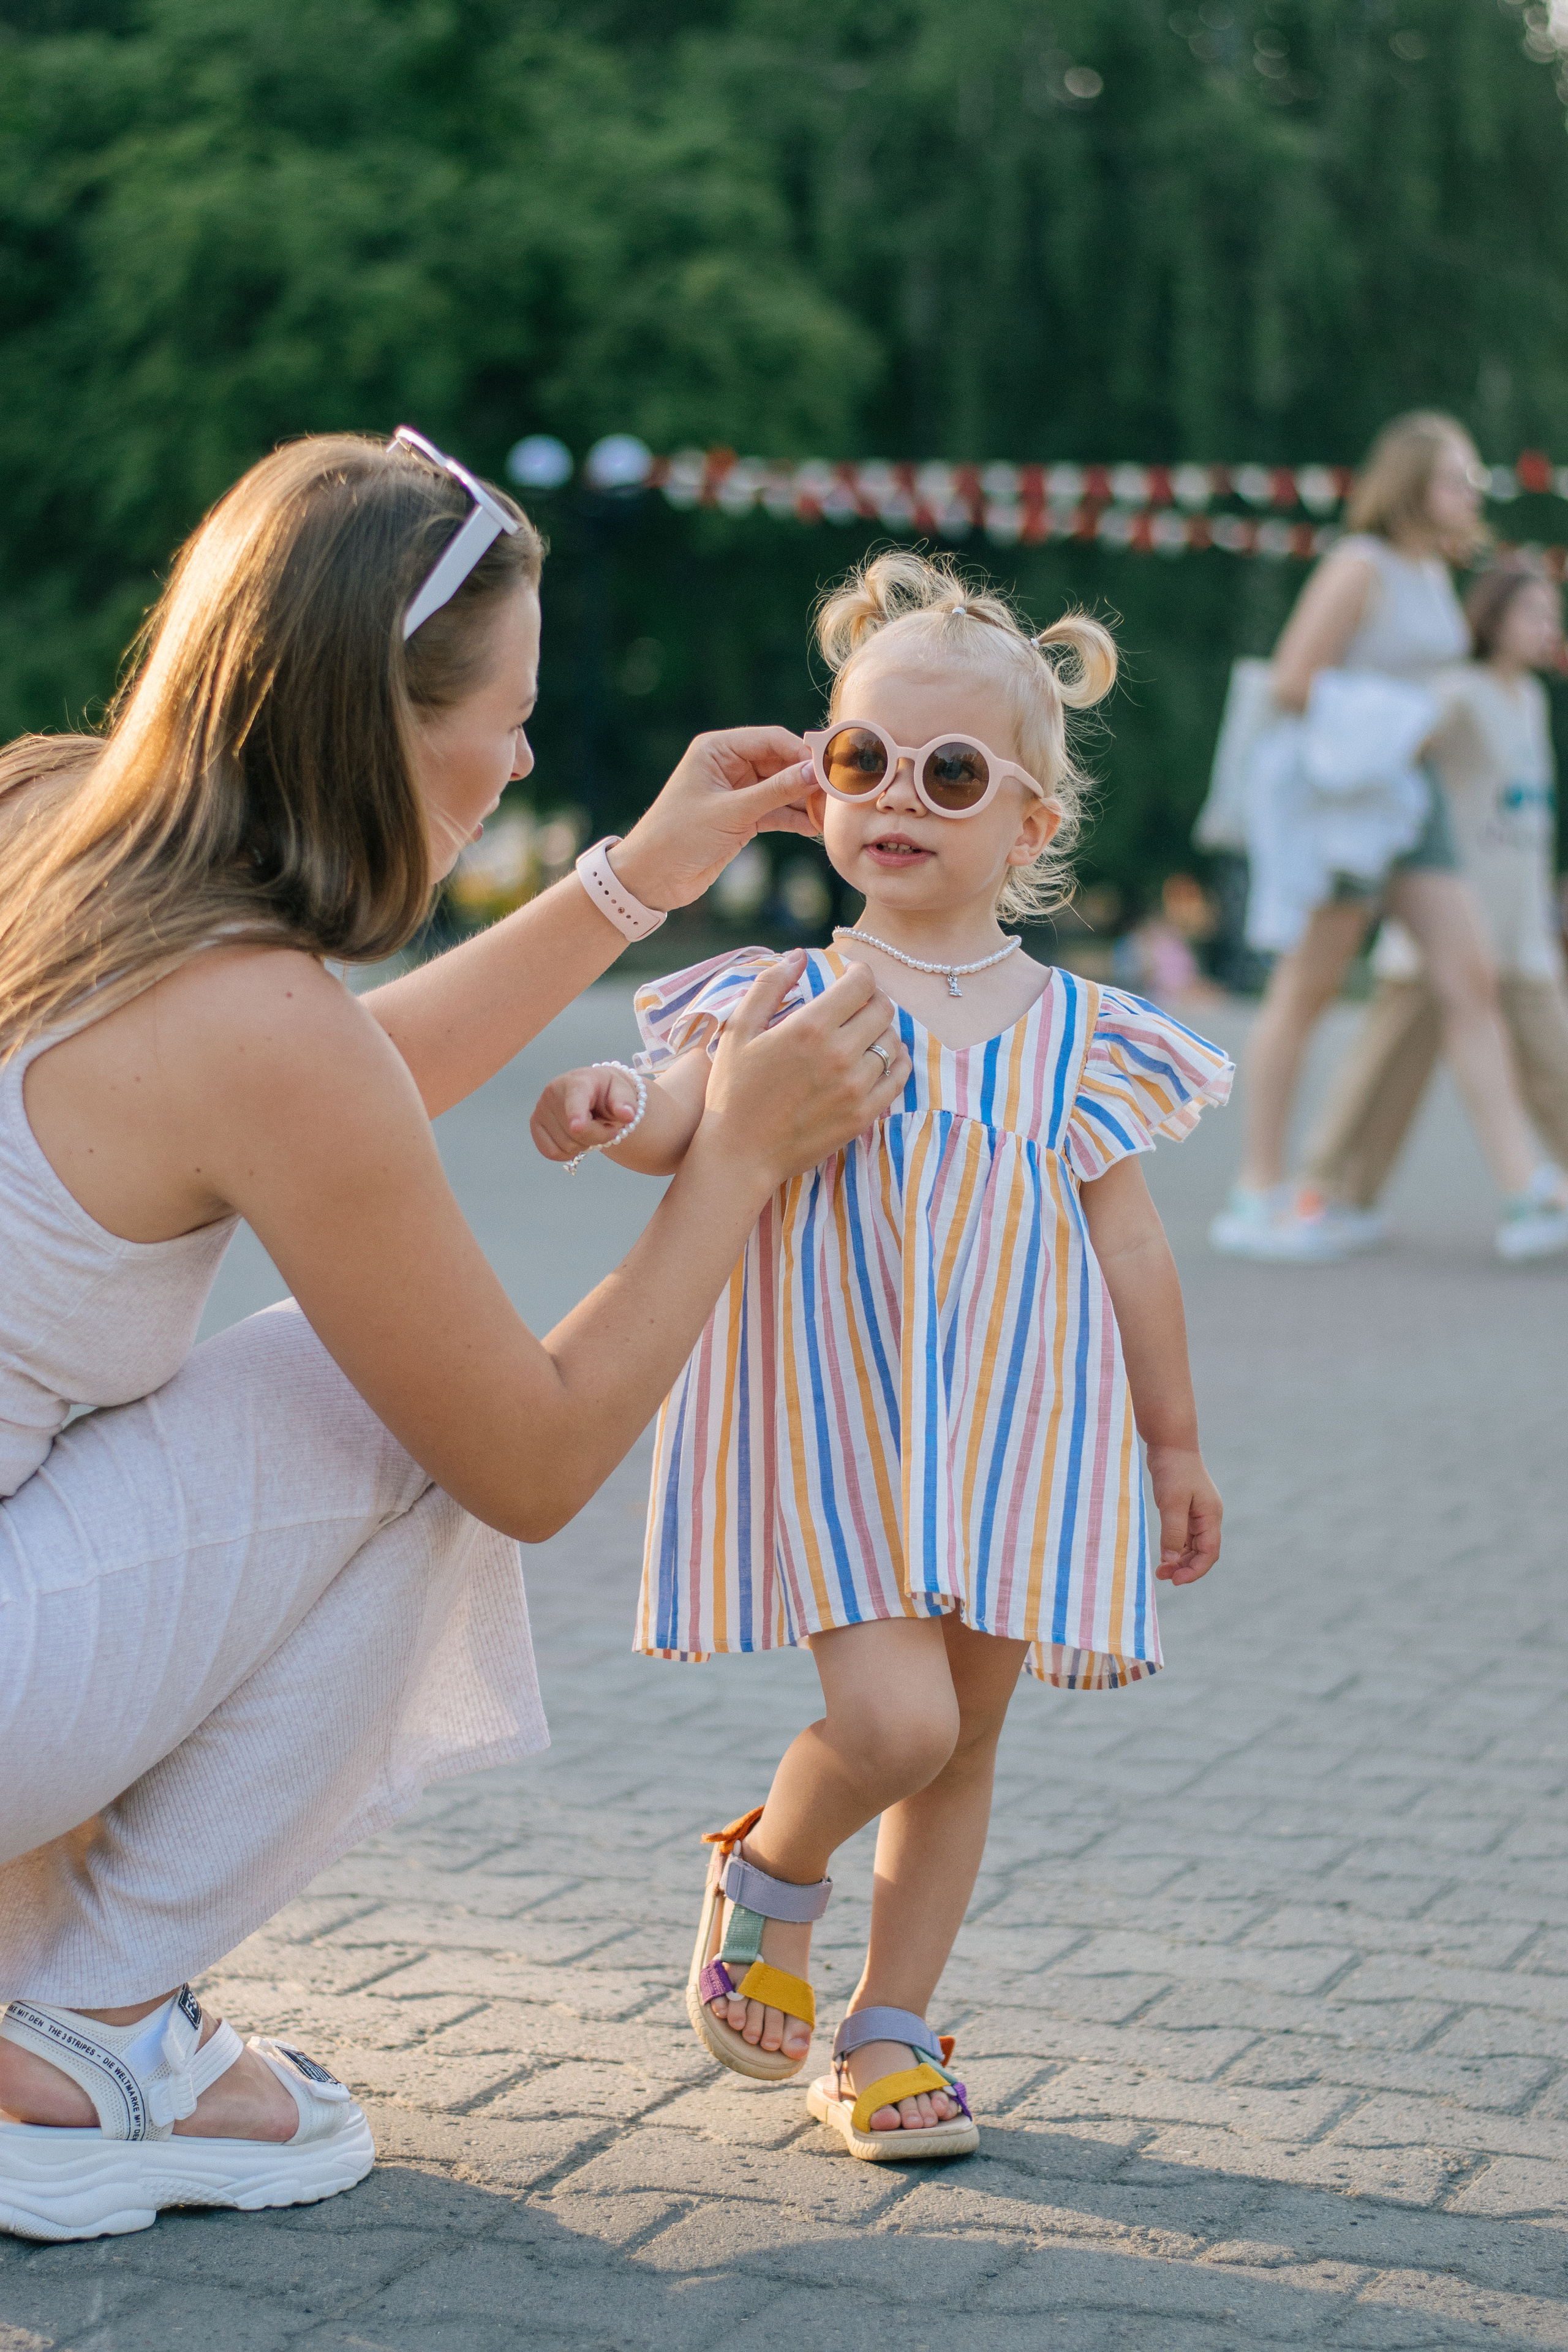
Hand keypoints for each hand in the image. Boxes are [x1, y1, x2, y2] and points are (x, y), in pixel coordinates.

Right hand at [531, 1065, 640, 1162]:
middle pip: (577, 1133)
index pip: (576, 1100)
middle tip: (606, 1125)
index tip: (578, 1127)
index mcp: (578, 1081)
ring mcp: (541, 1108)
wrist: (594, 1092)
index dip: (577, 1115)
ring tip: (589, 1128)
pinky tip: (575, 1138)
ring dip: (584, 1144)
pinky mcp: (535, 1124)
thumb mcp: (622, 1092)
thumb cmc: (609, 1093)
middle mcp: (553, 1092)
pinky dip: (567, 1152)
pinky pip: (551, 1152)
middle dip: (598, 1136)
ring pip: (565, 1146)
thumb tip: (627, 1114)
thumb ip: (625, 1103)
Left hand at [610, 729, 817, 910]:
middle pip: (781, 764)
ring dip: (805, 802)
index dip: (803, 753)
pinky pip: (776, 812)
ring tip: (828, 816)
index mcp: (718, 750)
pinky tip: (814, 828)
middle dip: (808, 781)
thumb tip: (815, 773)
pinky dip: (794, 819)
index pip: (772, 740)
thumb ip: (775, 792)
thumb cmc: (678, 837)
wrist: (651, 879)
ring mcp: (736, 793)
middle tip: (836, 797)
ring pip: (782, 790)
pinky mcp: (741, 818)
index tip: (831, 770)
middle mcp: (728, 766)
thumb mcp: (731, 812)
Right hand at [699, 952, 909, 1187]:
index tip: (852, 977)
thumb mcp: (738, 1030)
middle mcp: (840, 1055)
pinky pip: (898, 1078)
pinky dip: (895, 1062)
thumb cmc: (732, 1090)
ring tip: (863, 1033)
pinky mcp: (863, 1115)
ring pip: (892, 1041)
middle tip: (857, 1005)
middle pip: (883, 1009)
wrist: (739, 1154)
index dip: (861, 974)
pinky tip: (880, 1059)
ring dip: (882, 1031)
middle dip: (873, 999)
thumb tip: (799, 955)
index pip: (861, 984)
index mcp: (810, 1028)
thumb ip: (768, 986)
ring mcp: (856, 1087)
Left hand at [1146, 1445, 1222, 1583]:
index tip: (1176, 1580)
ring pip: (1192, 1546)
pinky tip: (1163, 1554)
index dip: (1195, 1570)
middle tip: (1163, 1577)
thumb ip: (1173, 1532)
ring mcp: (1197, 1513)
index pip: (1209, 1553)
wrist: (1170, 1443)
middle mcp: (1208, 1517)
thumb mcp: (1172, 1503)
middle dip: (1185, 1568)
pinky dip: (1174, 1547)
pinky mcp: (1185, 1509)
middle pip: (1202, 1552)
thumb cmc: (1173, 1469)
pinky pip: (1183, 1535)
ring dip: (1179, 1560)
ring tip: (1160, 1570)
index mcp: (1211, 1516)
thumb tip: (1171, 1561)